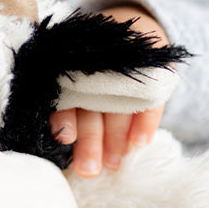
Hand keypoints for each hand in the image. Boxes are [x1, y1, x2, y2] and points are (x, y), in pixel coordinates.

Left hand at [50, 6, 168, 176]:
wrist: (132, 36)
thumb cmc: (93, 76)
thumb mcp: (75, 85)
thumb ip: (65, 113)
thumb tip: (58, 146)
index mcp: (70, 76)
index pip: (65, 100)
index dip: (65, 120)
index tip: (66, 140)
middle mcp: (95, 72)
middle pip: (91, 109)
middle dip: (90, 142)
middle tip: (89, 171)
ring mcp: (124, 71)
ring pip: (116, 107)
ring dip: (116, 137)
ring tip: (114, 163)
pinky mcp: (150, 71)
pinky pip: (148, 99)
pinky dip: (145, 121)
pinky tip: (140, 143)